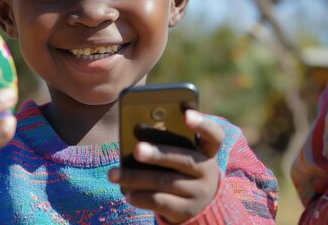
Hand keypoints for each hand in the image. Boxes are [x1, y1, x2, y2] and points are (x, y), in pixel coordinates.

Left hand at [108, 109, 224, 222]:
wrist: (197, 203)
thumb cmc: (180, 167)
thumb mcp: (181, 151)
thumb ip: (166, 139)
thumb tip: (136, 128)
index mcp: (206, 149)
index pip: (214, 134)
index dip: (203, 124)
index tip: (187, 115)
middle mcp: (207, 170)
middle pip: (183, 159)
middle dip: (157, 154)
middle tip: (136, 149)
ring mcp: (199, 192)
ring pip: (165, 182)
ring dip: (135, 177)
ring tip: (114, 174)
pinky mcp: (186, 210)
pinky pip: (161, 202)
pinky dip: (141, 197)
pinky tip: (126, 194)